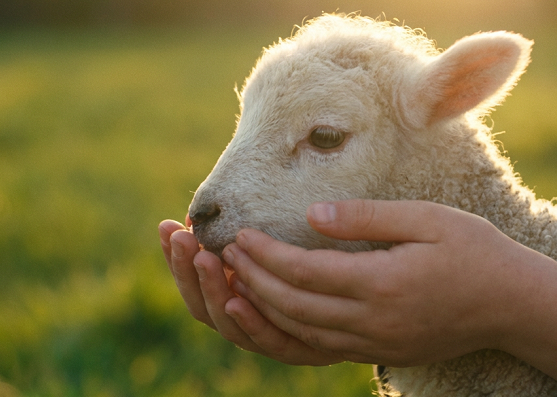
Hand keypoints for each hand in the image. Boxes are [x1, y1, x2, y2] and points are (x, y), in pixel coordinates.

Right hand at [158, 219, 342, 364]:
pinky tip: (237, 299)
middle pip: (205, 305)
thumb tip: (209, 206)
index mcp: (243, 294)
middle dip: (186, 272)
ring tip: (203, 257)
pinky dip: (250, 324)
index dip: (177, 258)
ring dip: (213, 291)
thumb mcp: (292, 232)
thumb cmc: (338, 254)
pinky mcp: (305, 350)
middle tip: (181, 238)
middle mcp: (253, 319)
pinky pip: (271, 343)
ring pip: (230, 325)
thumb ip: (253, 230)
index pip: (198, 279)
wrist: (387, 297)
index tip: (169, 226)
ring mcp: (275, 338)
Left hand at [222, 200, 556, 396]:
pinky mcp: (378, 353)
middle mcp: (373, 322)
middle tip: (223, 256)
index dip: (264, 255)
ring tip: (233, 285)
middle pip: (292, 306)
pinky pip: (319, 349)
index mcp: (382, 284)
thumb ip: (366, 218)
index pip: (303, 272)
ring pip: (300, 334)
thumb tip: (310, 214)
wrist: (515, 306)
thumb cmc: (475, 251)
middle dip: (252, 281)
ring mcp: (374, 344)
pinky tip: (268, 315)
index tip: (238, 235)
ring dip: (261, 310)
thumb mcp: (427, 219)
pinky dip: (286, 333)